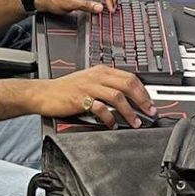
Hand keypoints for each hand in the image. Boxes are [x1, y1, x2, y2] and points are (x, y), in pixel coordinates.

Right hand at [33, 65, 156, 126]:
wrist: (43, 93)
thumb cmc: (64, 90)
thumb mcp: (88, 81)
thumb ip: (106, 85)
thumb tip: (126, 97)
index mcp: (101, 71)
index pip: (129, 76)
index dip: (143, 90)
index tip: (151, 102)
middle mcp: (96, 76)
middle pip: (127, 84)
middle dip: (142, 99)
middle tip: (150, 112)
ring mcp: (88, 87)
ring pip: (117, 96)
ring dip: (129, 111)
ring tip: (135, 122)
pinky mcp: (80, 99)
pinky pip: (100, 108)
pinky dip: (109, 118)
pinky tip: (113, 124)